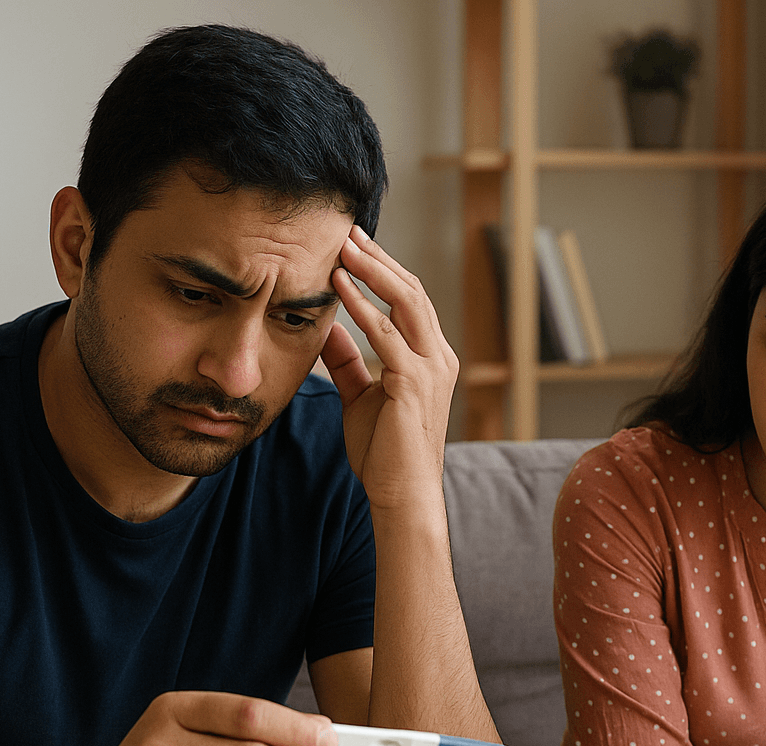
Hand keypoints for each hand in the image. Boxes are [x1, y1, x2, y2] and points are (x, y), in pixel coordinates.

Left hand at [321, 225, 459, 513]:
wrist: (402, 495)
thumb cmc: (384, 454)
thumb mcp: (362, 397)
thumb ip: (348, 361)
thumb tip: (327, 328)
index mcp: (431, 359)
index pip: (409, 301)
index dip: (383, 270)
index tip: (353, 246)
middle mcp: (438, 357)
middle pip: (412, 291)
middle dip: (379, 258)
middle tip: (348, 230)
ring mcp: (430, 368)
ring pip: (406, 301)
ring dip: (372, 270)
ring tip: (343, 244)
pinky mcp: (414, 382)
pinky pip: (386, 333)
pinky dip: (362, 305)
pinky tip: (339, 285)